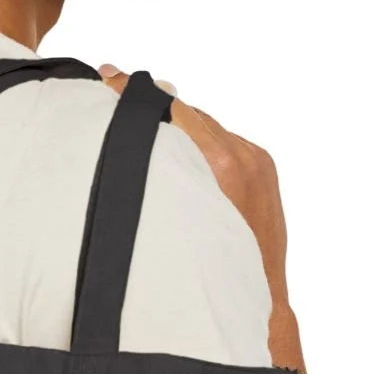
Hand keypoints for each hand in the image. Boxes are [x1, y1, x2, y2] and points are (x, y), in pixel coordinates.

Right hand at [97, 64, 291, 311]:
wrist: (261, 296)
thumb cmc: (208, 270)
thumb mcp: (172, 217)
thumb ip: (162, 167)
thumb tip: (144, 126)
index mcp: (219, 165)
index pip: (171, 109)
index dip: (135, 92)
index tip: (110, 76)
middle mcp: (240, 156)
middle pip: (187, 112)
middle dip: (152, 104)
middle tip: (114, 85)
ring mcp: (255, 159)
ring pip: (206, 125)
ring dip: (180, 124)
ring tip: (147, 120)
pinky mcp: (264, 165)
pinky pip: (226, 140)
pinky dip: (204, 141)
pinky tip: (185, 152)